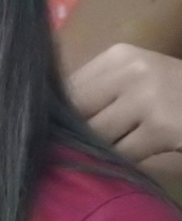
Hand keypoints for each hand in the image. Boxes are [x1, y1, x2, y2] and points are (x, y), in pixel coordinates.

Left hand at [69, 43, 181, 161]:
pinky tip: (141, 161)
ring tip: (117, 155)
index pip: (68, 89)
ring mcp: (148, 97)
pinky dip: (128, 163)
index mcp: (120, 56)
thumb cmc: (179, 99)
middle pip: (79, 114)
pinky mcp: (162, 127)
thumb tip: (51, 117)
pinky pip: (125, 154)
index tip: (60, 134)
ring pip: (99, 137)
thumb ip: (100, 92)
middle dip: (80, 137)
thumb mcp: (140, 81)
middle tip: (82, 152)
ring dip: (105, 153)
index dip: (62, 117)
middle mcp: (131, 70)